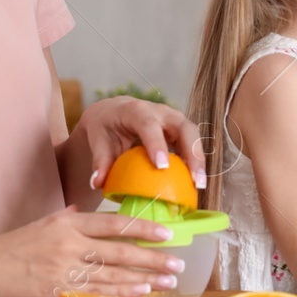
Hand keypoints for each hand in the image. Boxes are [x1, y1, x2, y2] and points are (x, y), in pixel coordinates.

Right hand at [0, 205, 187, 296]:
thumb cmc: (6, 250)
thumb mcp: (39, 226)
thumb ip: (63, 220)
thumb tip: (79, 211)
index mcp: (66, 223)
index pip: (113, 223)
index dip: (143, 227)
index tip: (166, 232)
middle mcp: (68, 243)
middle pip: (120, 250)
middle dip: (153, 257)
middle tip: (178, 263)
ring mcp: (62, 268)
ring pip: (113, 274)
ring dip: (145, 278)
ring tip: (168, 281)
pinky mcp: (55, 292)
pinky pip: (95, 293)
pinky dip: (120, 293)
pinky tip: (139, 294)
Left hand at [76, 95, 206, 192]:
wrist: (113, 114)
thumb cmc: (105, 127)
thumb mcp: (98, 140)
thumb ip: (99, 161)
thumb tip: (97, 182)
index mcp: (136, 110)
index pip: (149, 124)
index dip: (157, 144)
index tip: (162, 167)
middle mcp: (160, 111)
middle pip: (183, 127)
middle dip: (192, 152)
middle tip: (194, 179)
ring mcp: (173, 120)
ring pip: (193, 135)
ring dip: (198, 160)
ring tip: (199, 185)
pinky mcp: (179, 131)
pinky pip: (191, 144)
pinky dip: (195, 163)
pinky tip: (194, 184)